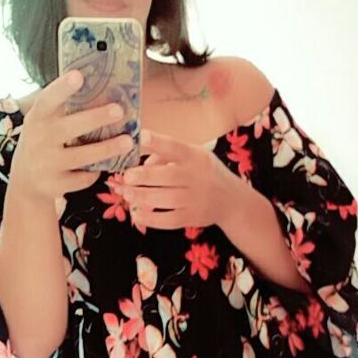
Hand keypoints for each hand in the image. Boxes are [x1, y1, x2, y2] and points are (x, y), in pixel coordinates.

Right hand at [10, 69, 133, 202]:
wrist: (26, 182)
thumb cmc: (43, 142)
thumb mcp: (44, 124)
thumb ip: (63, 110)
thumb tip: (103, 88)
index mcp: (37, 118)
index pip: (48, 100)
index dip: (62, 88)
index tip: (79, 76)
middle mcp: (39, 139)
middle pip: (70, 128)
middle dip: (95, 118)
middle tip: (119, 110)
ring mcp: (47, 164)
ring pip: (82, 156)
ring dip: (107, 149)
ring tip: (128, 141)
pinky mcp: (56, 185)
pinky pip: (83, 178)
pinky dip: (95, 172)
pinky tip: (104, 166)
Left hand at [106, 129, 236, 230]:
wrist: (232, 201)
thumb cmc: (205, 173)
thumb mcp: (193, 156)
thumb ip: (167, 155)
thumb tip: (141, 162)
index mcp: (195, 157)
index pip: (175, 147)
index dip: (157, 142)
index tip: (140, 137)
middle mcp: (197, 176)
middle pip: (169, 176)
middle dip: (145, 176)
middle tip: (127, 177)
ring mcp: (195, 199)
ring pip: (166, 200)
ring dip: (143, 197)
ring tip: (126, 194)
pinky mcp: (192, 218)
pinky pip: (169, 220)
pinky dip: (151, 219)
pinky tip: (137, 214)